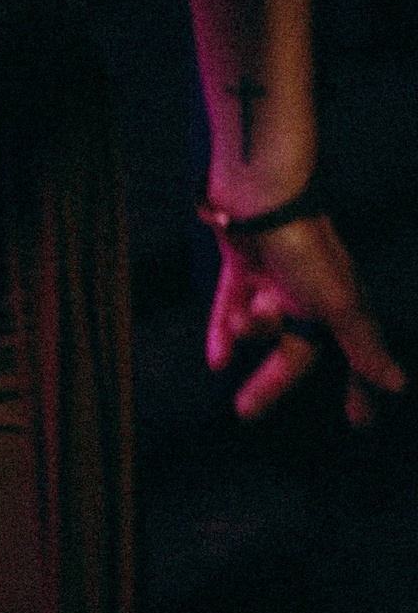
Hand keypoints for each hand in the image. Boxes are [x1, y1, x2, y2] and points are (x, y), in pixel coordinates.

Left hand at [206, 210, 405, 426]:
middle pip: (293, 351)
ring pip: (259, 325)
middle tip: (246, 413)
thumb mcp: (337, 301)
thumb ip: (362, 344)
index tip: (359, 420)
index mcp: (341, 304)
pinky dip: (220, 329)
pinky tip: (214, 360)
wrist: (259, 192)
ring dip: (247, 329)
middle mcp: (310, 295)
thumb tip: (397, 384)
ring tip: (241, 322)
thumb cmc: (303, 246)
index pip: (354, 356)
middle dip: (272, 381)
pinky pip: (230, 305)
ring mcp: (274, 279)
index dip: (358, 387)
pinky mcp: (242, 265)